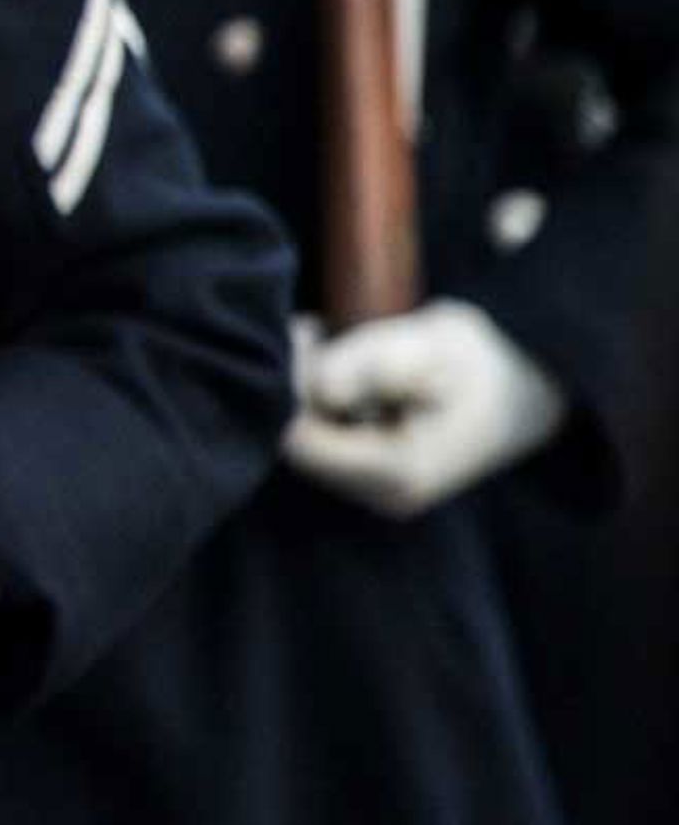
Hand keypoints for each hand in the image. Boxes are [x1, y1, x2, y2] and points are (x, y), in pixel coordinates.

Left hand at [279, 299, 565, 518]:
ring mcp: (381, 492)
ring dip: (309, 388)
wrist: (534, 387)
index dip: (289, 382)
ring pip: (309, 438)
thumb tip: (317, 387)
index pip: (298, 437)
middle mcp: (384, 495)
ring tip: (332, 341)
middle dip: (295, 383)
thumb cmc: (483, 360)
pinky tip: (345, 367)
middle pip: (297, 440)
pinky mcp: (379, 478)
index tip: (307, 332)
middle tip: (315, 329)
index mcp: (398, 473)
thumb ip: (372, 364)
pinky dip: (325, 401)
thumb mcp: (430, 344)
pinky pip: (328, 440)